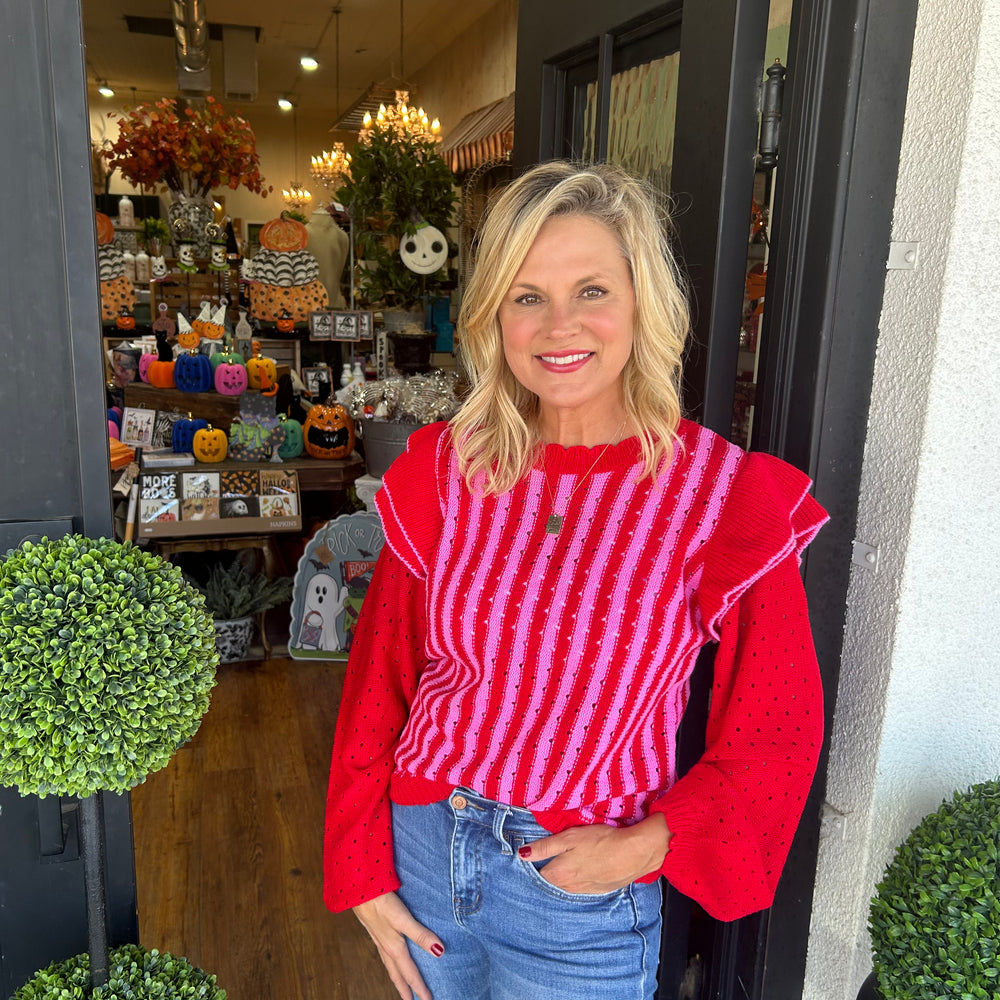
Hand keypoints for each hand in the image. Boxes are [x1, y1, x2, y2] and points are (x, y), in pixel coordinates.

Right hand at [353, 891, 444, 999]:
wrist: (357, 891)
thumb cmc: (381, 903)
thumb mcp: (403, 919)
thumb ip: (420, 935)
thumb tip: (439, 952)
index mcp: (394, 947)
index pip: (410, 973)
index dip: (419, 987)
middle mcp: (386, 947)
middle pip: (397, 974)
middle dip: (405, 989)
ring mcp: (379, 939)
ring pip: (390, 965)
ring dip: (397, 977)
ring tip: (402, 985)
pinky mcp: (375, 930)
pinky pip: (384, 954)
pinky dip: (390, 963)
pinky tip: (390, 956)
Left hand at [518, 813, 670, 894]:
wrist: (635, 852)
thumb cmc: (602, 840)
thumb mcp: (570, 838)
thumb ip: (545, 847)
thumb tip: (522, 854)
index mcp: (560, 873)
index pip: (538, 874)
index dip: (533, 865)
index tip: (530, 857)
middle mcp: (570, 886)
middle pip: (551, 882)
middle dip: (545, 873)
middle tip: (543, 860)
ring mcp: (586, 890)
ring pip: (566, 887)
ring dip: (561, 879)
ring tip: (561, 865)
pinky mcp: (600, 889)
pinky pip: (582, 888)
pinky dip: (577, 882)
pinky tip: (581, 871)